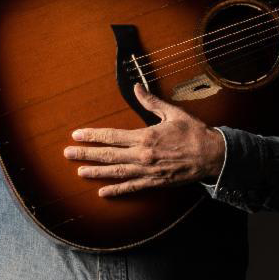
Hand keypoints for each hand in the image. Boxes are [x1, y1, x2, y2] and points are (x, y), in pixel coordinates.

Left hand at [63, 83, 224, 196]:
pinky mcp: (154, 183)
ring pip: (116, 172)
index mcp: (144, 136)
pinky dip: (116, 190)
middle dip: (85, 154)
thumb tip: (136, 87)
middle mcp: (142, 155)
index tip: (76, 135)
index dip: (92, 135)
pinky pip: (131, 187)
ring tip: (79, 172)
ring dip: (96, 173)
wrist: (212, 155)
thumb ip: (151, 102)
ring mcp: (147, 171)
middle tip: (67, 154)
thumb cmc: (193, 132)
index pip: (111, 136)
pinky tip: (102, 192)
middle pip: (108, 155)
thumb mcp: (172, 113)